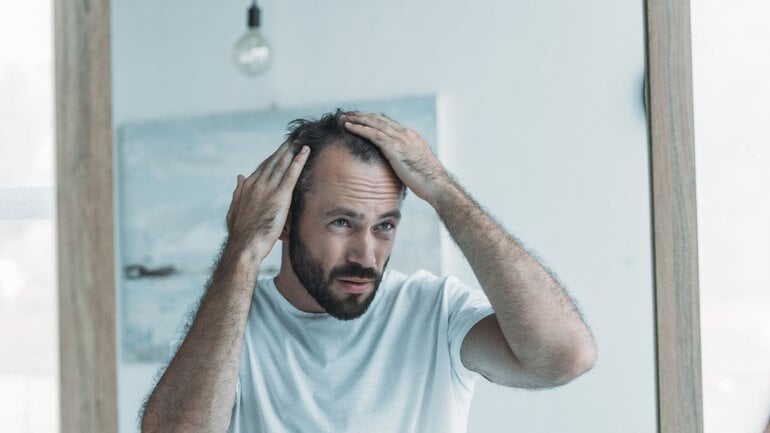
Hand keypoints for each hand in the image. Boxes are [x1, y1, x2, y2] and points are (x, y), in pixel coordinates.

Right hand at [225, 140, 309, 261]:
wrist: (244, 245)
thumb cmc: (240, 233)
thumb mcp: (234, 209)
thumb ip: (238, 191)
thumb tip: (239, 176)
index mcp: (247, 186)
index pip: (263, 166)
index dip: (274, 156)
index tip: (282, 148)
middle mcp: (257, 183)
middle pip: (274, 161)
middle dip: (285, 148)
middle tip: (294, 136)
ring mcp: (268, 188)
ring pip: (282, 163)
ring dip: (293, 149)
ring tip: (301, 138)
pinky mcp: (279, 196)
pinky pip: (291, 174)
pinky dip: (299, 160)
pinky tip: (306, 150)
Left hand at [341, 112, 451, 205]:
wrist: (437, 185)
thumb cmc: (428, 182)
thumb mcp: (415, 166)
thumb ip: (404, 161)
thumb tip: (396, 168)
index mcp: (411, 136)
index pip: (387, 123)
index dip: (372, 120)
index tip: (360, 119)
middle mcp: (405, 134)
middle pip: (379, 119)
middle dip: (362, 116)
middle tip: (347, 114)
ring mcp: (401, 139)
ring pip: (374, 123)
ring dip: (356, 119)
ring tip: (343, 118)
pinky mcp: (395, 148)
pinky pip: (372, 134)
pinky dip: (359, 128)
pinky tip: (347, 127)